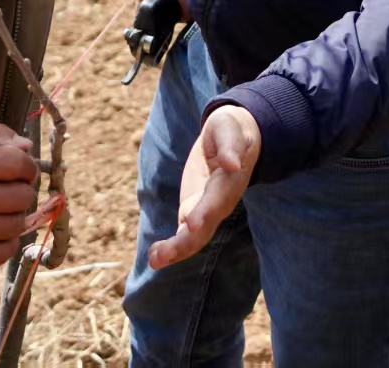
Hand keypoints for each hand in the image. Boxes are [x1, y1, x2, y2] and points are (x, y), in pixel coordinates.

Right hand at [0, 123, 38, 269]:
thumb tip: (26, 147)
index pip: (15, 163)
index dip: (27, 166)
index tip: (22, 169)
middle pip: (20, 196)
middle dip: (23, 190)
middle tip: (12, 190)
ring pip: (15, 225)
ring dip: (16, 216)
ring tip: (4, 211)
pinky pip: (2, 253)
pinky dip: (7, 241)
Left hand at [146, 104, 260, 269]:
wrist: (233, 140)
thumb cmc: (231, 131)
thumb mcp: (230, 129)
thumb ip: (231, 146)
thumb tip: (233, 163)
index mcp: (229, 182)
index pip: (217, 200)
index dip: (204, 213)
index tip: (190, 224)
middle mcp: (220, 202)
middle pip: (205, 228)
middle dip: (185, 243)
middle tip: (163, 255)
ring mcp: (208, 211)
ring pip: (195, 238)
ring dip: (175, 251)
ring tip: (154, 259)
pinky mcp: (194, 212)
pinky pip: (186, 236)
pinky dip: (172, 248)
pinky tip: (155, 256)